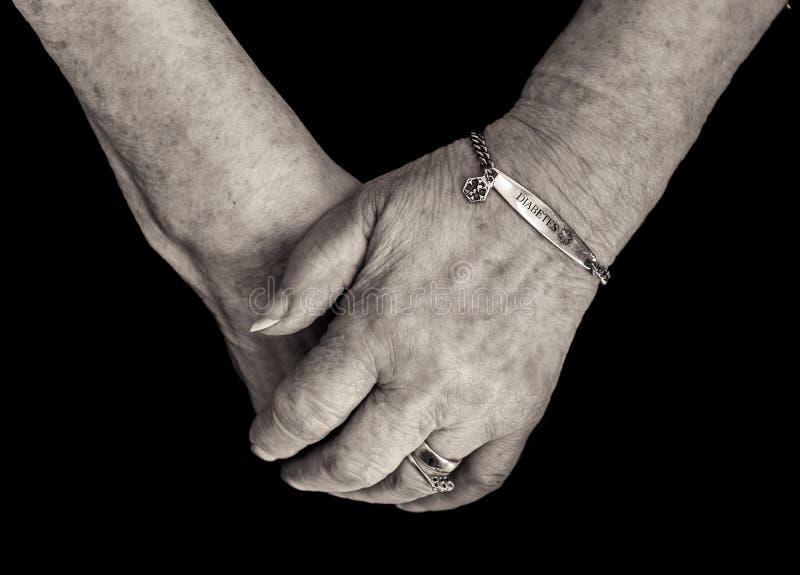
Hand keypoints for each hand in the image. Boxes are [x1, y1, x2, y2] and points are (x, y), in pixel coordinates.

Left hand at [249, 117, 599, 510]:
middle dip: (311, 476)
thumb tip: (262, 326)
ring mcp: (481, 401)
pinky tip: (415, 489)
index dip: (273, 436)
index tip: (264, 442)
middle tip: (296, 472)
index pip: (305, 412)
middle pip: (352, 464)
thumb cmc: (452, 197)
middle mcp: (427, 379)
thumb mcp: (363, 212)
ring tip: (348, 482)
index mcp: (377, 330)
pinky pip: (480, 478)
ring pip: (411, 479)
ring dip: (369, 491)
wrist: (550, 199)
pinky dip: (442, 497)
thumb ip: (307, 275)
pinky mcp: (523, 408)